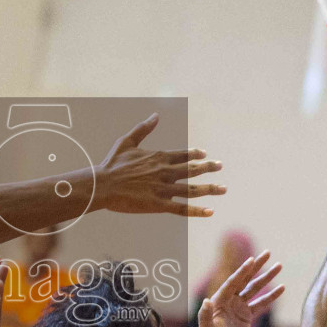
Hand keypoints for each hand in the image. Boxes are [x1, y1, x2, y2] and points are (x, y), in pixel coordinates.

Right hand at [93, 115, 224, 216]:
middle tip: (220, 166)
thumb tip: (156, 115)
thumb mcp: (127, 141)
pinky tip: (210, 212)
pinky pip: (182, 208)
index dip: (196, 155)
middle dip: (209, 168)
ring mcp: (163, 189)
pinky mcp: (158, 204)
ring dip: (210, 189)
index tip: (206, 155)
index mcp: (159, 157)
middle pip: (192, 170)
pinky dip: (197, 211)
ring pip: (192, 190)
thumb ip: (143, 128)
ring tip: (223, 189)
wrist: (102, 184)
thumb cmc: (112, 163)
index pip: (183, 155)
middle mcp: (165, 172)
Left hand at [198, 251, 284, 326]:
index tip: (252, 259)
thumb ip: (205, 316)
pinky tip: (282, 288)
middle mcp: (229, 301)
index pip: (233, 282)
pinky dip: (271, 296)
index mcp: (219, 301)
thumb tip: (206, 300)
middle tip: (268, 253)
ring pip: (255, 289)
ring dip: (267, 278)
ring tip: (279, 266)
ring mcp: (238, 307)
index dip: (242, 271)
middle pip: (245, 280)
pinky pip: (261, 303)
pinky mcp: (247, 316)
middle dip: (257, 266)